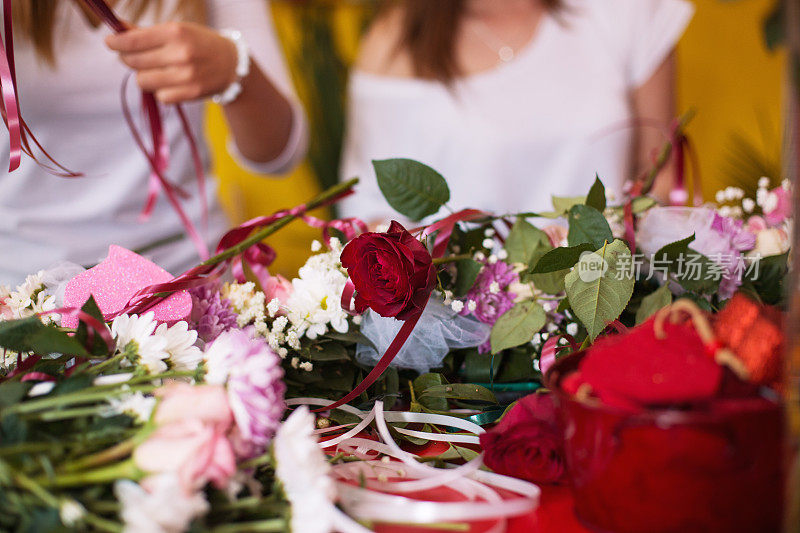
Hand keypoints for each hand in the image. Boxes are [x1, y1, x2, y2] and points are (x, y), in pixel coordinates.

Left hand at [105, 22, 238, 103]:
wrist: (232, 64)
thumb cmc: (199, 43)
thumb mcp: (177, 30)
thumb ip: (146, 32)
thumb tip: (117, 29)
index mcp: (176, 32)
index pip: (133, 41)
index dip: (116, 42)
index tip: (110, 42)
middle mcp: (181, 53)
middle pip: (134, 61)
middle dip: (128, 59)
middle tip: (135, 57)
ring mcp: (186, 76)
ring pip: (143, 81)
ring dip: (143, 76)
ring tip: (154, 70)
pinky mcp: (190, 93)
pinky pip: (160, 96)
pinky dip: (160, 90)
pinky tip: (170, 82)